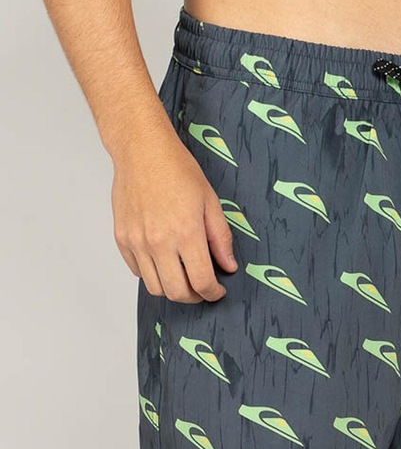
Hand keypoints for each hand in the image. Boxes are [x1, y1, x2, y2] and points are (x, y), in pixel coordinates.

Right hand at [111, 131, 237, 302]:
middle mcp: (159, 242)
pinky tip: (165, 263)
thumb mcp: (210, 202)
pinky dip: (153, 275)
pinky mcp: (122, 239)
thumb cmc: (177, 170)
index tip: (217, 291)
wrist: (141, 150)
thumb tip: (229, 266)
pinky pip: (138, 272)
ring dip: (172, 289)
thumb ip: (221, 239)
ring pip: (155, 288)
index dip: (213, 293)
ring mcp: (137, 242)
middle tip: (203, 289)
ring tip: (184, 278)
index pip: (201, 282)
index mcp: (185, 233)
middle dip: (194, 297)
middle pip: (177, 292)